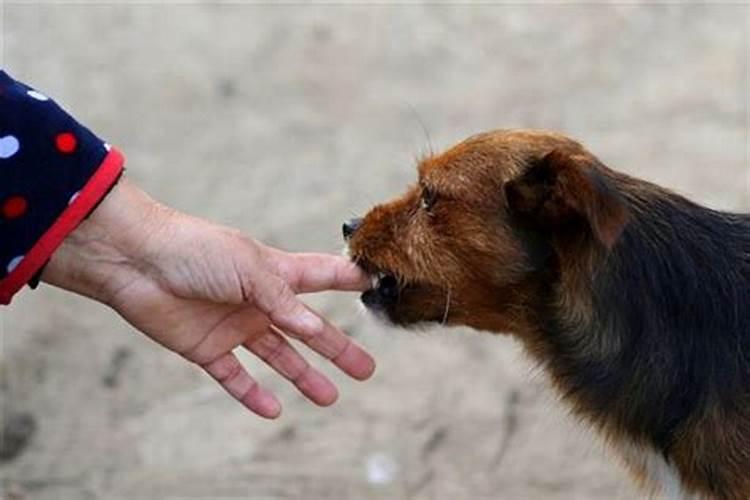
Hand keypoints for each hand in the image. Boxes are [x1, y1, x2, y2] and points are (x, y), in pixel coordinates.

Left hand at [42, 178, 374, 418]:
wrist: (135, 261)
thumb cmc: (196, 250)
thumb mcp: (250, 269)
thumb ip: (284, 301)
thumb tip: (317, 328)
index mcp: (275, 272)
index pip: (323, 276)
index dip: (350, 281)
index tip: (378, 286)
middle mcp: (259, 301)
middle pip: (308, 330)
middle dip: (337, 348)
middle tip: (366, 369)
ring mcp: (235, 325)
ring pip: (278, 356)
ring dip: (303, 377)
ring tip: (329, 397)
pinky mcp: (206, 348)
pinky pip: (234, 376)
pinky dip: (252, 394)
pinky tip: (273, 409)